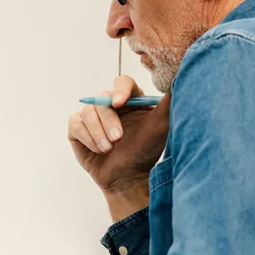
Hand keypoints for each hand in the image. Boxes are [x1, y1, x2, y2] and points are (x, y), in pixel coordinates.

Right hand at [68, 73, 169, 220]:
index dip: (120, 90)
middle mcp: (110, 105)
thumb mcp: (161, 126)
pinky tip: (98, 150)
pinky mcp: (78, 128)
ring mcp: (93, 116)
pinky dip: (87, 137)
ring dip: (98, 133)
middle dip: (109, 121)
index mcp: (130, 99)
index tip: (120, 103)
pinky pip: (75, 124)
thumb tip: (179, 77)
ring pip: (88, 112)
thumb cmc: (146, 152)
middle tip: (118, 139)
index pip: (122, 82)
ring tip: (109, 150)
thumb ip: (169, 103)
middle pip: (102, 99)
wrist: (127, 178)